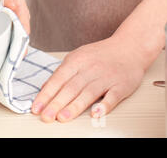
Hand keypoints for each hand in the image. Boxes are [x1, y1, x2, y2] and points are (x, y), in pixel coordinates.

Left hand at [31, 35, 146, 121]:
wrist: (130, 47)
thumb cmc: (101, 55)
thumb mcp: (77, 57)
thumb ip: (62, 73)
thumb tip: (45, 88)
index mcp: (76, 61)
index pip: (57, 79)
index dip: (46, 94)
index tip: (36, 107)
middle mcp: (90, 69)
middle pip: (70, 88)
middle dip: (56, 103)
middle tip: (46, 116)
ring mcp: (106, 77)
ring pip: (88, 93)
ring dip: (74, 106)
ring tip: (62, 117)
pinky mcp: (121, 86)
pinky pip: (112, 97)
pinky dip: (104, 106)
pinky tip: (95, 114)